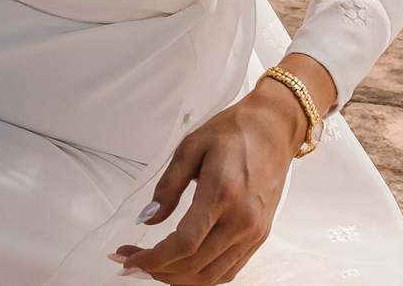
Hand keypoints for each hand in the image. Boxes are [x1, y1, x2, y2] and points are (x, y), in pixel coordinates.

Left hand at [112, 57, 336, 283]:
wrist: (274, 131)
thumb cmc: (232, 133)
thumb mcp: (191, 147)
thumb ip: (167, 186)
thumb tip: (147, 219)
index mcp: (223, 192)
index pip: (185, 243)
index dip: (153, 259)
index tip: (129, 259)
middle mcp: (242, 219)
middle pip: (195, 265)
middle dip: (158, 270)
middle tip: (132, 261)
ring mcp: (254, 232)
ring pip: (210, 275)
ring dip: (177, 278)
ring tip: (152, 266)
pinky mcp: (259, 237)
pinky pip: (228, 271)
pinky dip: (200, 276)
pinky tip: (180, 266)